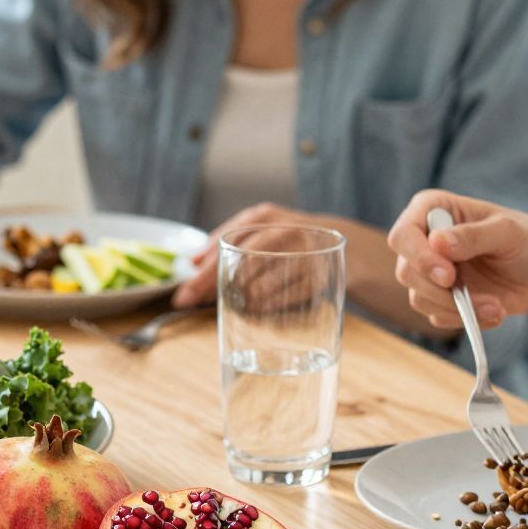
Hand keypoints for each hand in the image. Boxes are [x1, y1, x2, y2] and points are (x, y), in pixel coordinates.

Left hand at [175, 203, 333, 306]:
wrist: (343, 243)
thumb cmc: (288, 242)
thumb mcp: (259, 232)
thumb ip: (225, 243)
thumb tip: (191, 262)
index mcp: (264, 217)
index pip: (227, 242)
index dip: (204, 269)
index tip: (184, 291)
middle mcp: (284, 229)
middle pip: (243, 261)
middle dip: (214, 284)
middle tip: (193, 302)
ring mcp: (304, 252)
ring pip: (263, 282)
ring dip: (242, 299)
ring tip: (231, 306)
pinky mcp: (320, 276)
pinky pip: (285, 298)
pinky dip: (267, 308)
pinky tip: (255, 312)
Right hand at [388, 190, 527, 329]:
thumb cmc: (527, 241)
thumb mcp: (508, 232)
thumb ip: (474, 235)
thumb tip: (437, 242)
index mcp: (434, 210)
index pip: (403, 234)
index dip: (419, 257)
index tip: (448, 276)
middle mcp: (424, 240)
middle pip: (406, 271)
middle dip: (441, 291)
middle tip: (477, 298)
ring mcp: (429, 271)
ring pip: (419, 298)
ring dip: (459, 309)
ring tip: (496, 307)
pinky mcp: (438, 298)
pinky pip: (436, 316)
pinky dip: (465, 319)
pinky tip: (492, 312)